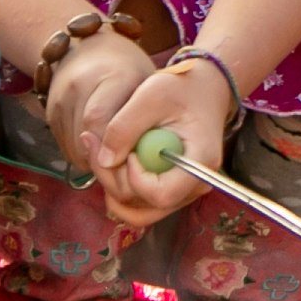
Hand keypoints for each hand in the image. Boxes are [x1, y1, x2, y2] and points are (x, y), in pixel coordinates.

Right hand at [40, 27, 155, 168]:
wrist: (89, 49)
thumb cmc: (129, 70)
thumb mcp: (147, 86)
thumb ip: (145, 118)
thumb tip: (144, 158)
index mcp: (110, 75)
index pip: (99, 119)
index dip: (112, 147)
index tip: (128, 161)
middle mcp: (78, 84)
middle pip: (86, 138)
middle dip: (106, 158)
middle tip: (125, 164)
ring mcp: (59, 98)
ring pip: (75, 148)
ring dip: (94, 158)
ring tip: (113, 151)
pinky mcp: (50, 112)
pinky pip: (66, 147)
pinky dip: (83, 154)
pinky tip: (98, 144)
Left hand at [90, 50, 238, 225]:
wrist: (203, 90)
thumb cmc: (180, 88)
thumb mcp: (150, 96)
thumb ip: (124, 126)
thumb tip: (104, 160)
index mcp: (199, 161)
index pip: (161, 194)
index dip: (134, 178)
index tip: (128, 150)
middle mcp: (196, 184)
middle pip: (145, 206)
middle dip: (113, 180)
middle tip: (97, 144)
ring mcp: (184, 191)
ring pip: (139, 211)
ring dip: (112, 187)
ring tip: (103, 154)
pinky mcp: (172, 190)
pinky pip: (140, 205)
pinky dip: (120, 189)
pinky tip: (113, 163)